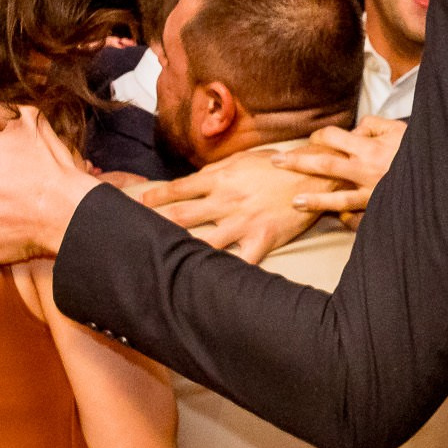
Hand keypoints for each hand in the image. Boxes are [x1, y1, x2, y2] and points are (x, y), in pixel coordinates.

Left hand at [136, 147, 329, 262]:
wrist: (314, 175)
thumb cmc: (277, 166)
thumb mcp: (243, 159)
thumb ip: (215, 171)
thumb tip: (191, 181)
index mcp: (220, 179)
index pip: (179, 189)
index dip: (155, 197)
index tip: (139, 204)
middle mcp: (226, 201)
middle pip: (182, 216)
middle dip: (156, 225)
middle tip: (134, 235)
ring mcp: (243, 222)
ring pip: (205, 243)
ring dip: (183, 253)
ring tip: (162, 266)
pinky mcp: (262, 239)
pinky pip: (241, 262)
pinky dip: (226, 274)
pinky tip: (210, 287)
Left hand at [271, 116, 405, 217]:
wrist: (437, 173)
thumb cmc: (417, 147)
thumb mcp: (396, 128)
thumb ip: (371, 125)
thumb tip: (354, 131)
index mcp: (368, 146)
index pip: (333, 137)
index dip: (319, 136)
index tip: (313, 139)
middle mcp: (365, 169)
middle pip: (324, 165)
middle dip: (298, 162)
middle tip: (276, 162)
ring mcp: (371, 191)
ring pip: (336, 197)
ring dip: (314, 199)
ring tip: (295, 201)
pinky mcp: (378, 206)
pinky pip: (356, 213)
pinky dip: (342, 216)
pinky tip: (328, 218)